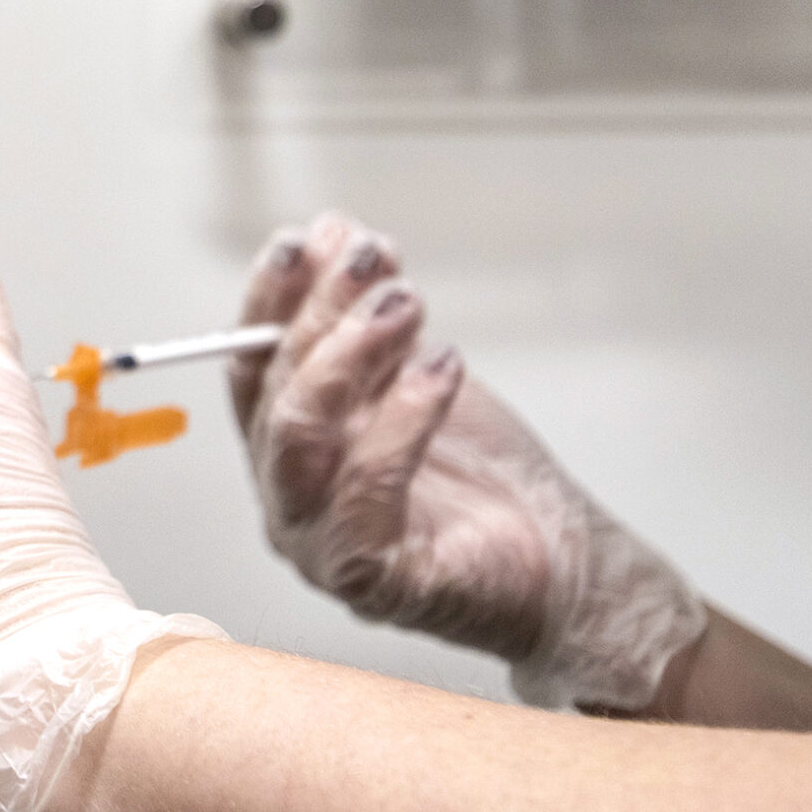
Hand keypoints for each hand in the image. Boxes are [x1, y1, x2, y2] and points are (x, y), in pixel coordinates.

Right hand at [230, 213, 705, 712]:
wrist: (560, 555)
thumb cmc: (481, 470)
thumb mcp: (416, 367)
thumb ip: (369, 311)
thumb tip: (330, 230)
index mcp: (285, 446)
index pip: (251, 363)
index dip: (268, 298)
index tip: (304, 239)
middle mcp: (286, 495)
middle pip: (276, 391)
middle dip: (322, 311)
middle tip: (374, 260)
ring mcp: (317, 543)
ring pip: (299, 435)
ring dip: (349, 354)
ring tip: (407, 302)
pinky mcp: (367, 580)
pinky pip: (363, 492)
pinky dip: (401, 419)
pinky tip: (441, 368)